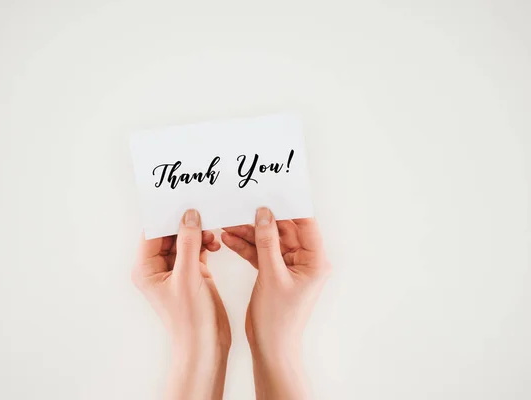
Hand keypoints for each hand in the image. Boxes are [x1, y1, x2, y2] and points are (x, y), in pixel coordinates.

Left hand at [132, 209, 230, 399]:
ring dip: (199, 233)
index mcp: (146, 268)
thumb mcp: (188, 276)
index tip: (182, 201)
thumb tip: (189, 215)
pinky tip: (216, 244)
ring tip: (213, 232)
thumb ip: (188, 243)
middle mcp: (158, 267)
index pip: (152, 232)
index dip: (166, 217)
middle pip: (169, 234)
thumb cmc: (190, 319)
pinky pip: (197, 248)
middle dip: (186, 223)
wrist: (206, 346)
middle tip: (204, 211)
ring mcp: (176, 270)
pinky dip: (206, 243)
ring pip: (185, 240)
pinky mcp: (193, 273)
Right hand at [221, 207, 330, 398]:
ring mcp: (289, 266)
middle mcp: (305, 260)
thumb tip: (265, 213)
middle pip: (283, 230)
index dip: (289, 208)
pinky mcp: (274, 272)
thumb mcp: (272, 276)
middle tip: (241, 206)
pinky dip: (245, 246)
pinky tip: (228, 238)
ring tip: (227, 223)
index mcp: (315, 260)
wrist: (270, 347)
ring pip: (268, 240)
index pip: (305, 224)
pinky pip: (260, 253)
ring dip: (249, 232)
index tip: (272, 192)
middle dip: (261, 220)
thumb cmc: (278, 319)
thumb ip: (267, 243)